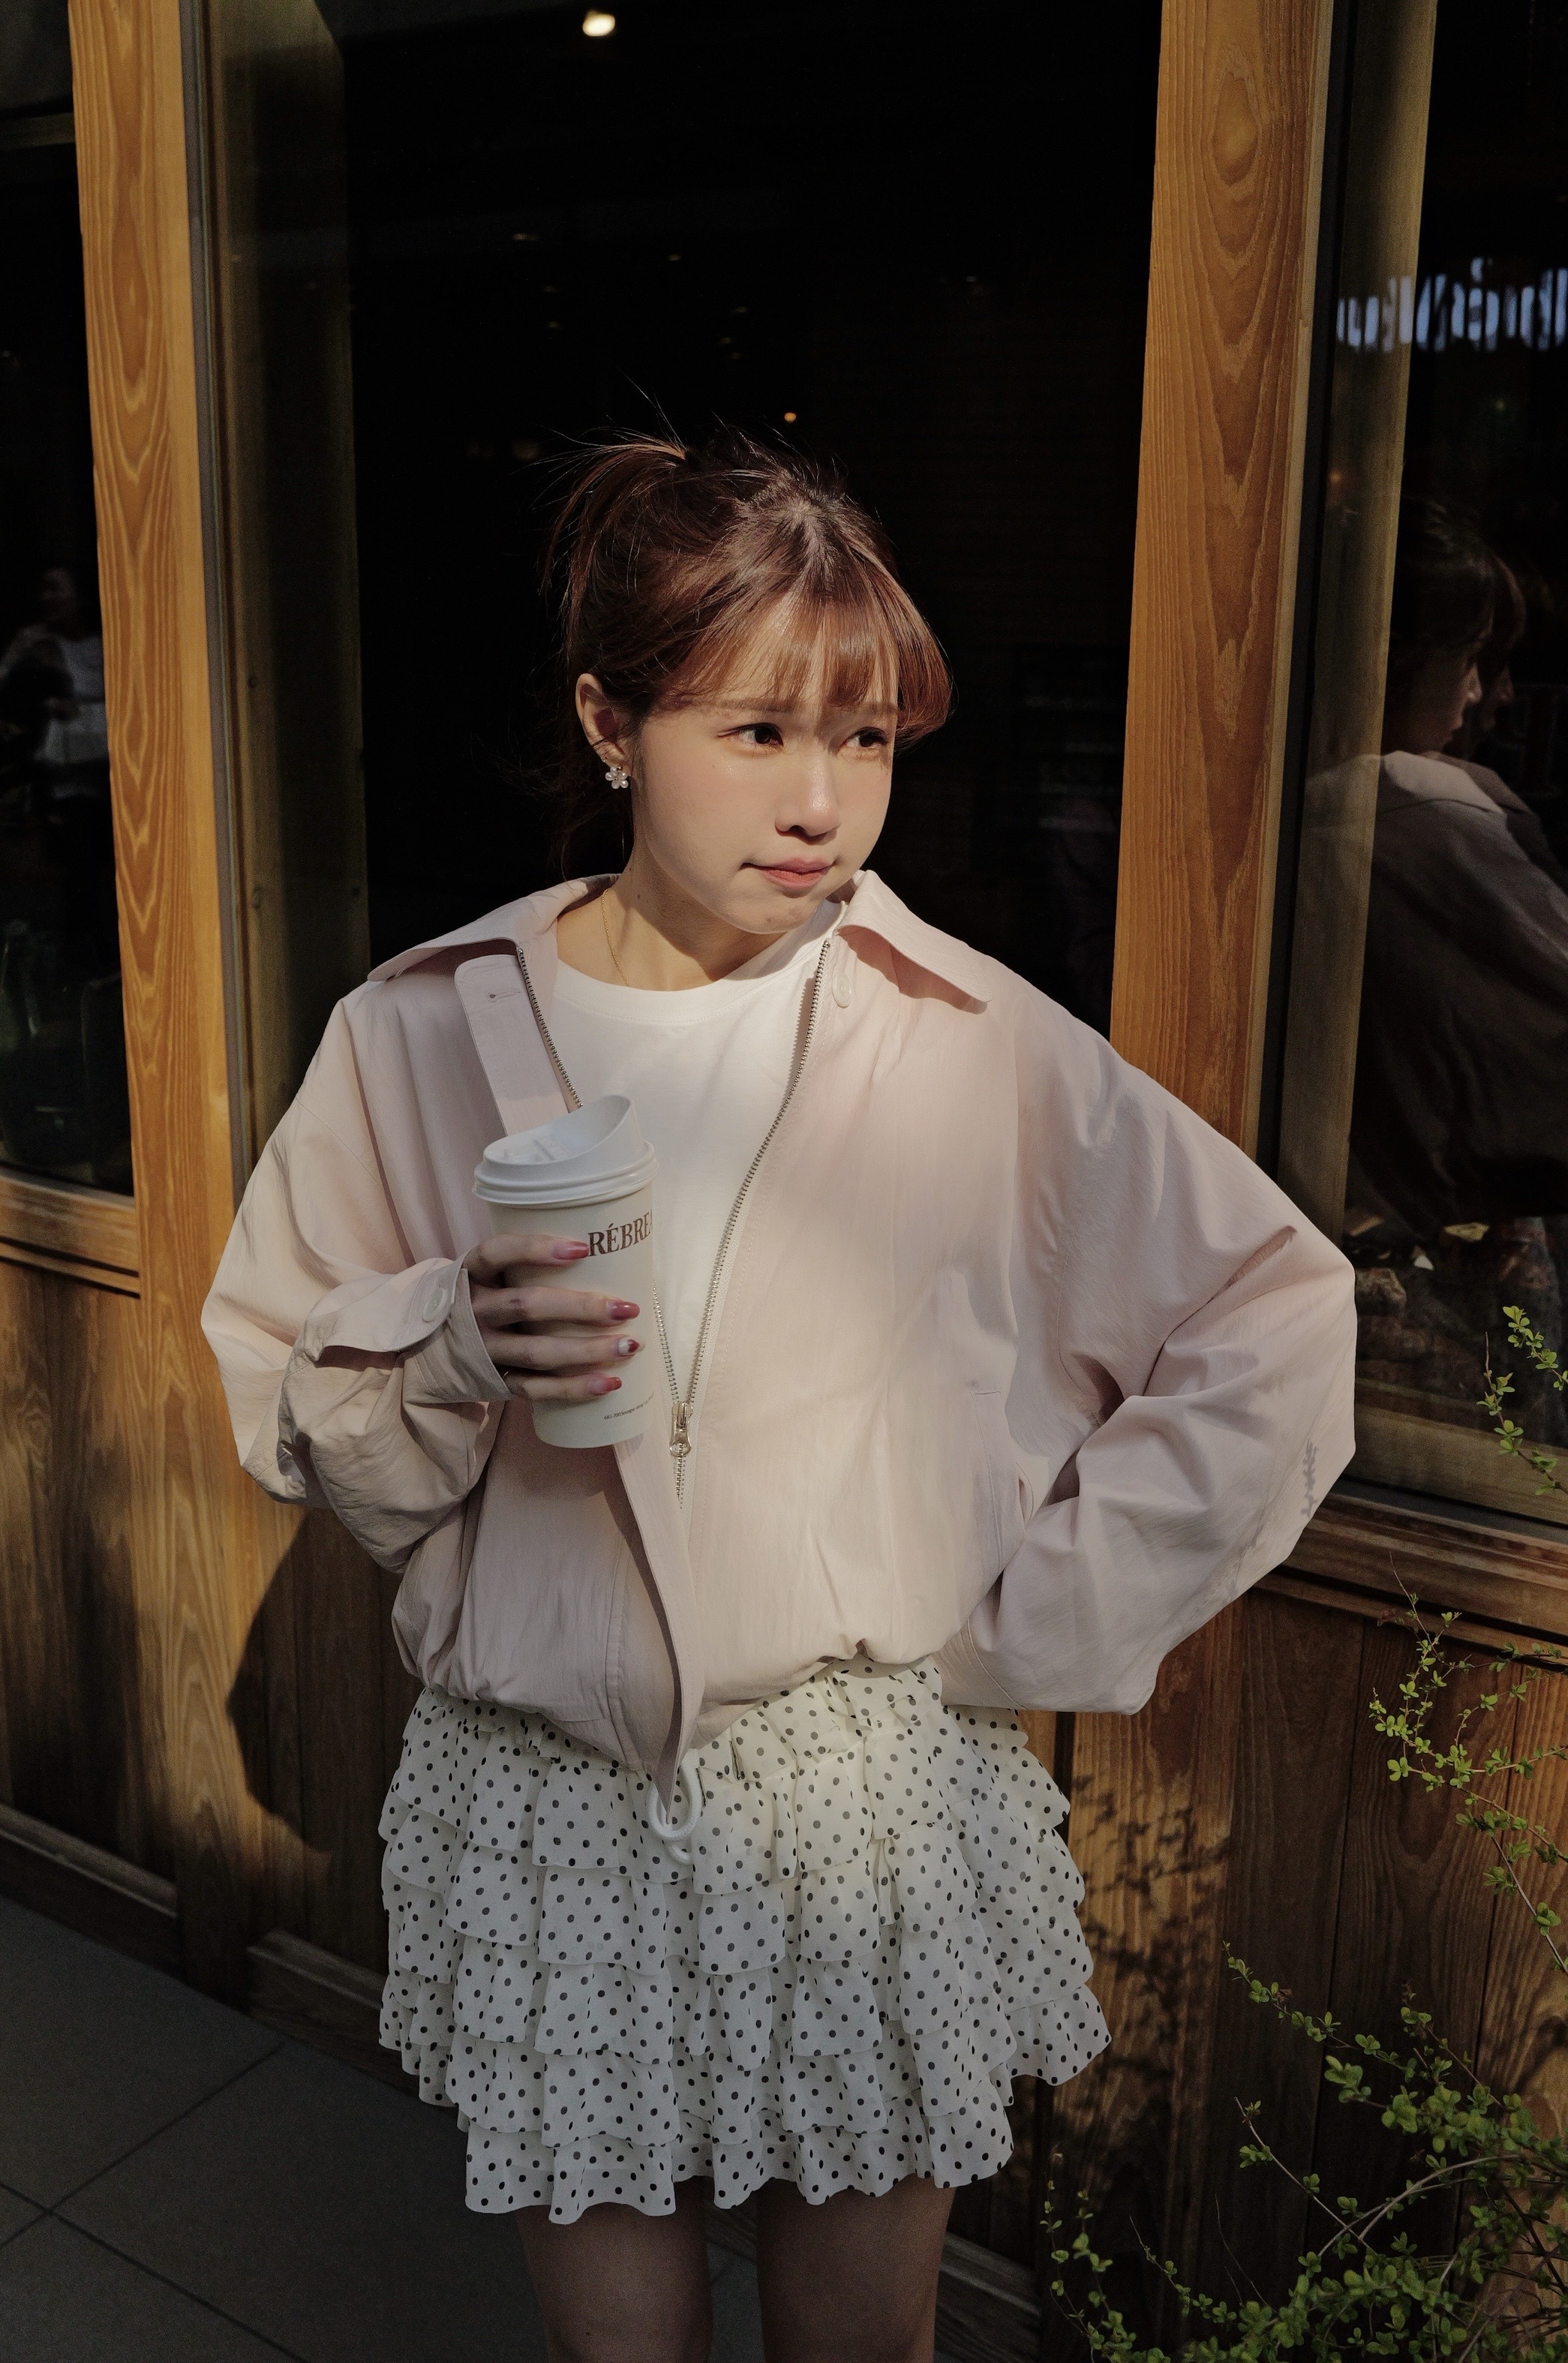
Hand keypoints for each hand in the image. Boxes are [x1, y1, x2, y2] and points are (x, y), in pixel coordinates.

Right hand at [462, 1232, 640, 1402]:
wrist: (429, 1349)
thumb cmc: (478, 1300)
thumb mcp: (485, 1276)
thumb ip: (522, 1267)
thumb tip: (600, 1258)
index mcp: (472, 1274)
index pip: (498, 1253)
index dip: (536, 1249)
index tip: (582, 1249)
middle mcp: (474, 1311)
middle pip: (527, 1306)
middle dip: (580, 1307)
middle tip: (627, 1308)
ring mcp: (483, 1349)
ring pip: (536, 1351)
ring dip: (586, 1350)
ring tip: (629, 1345)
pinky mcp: (495, 1380)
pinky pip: (535, 1388)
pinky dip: (573, 1388)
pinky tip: (609, 1383)